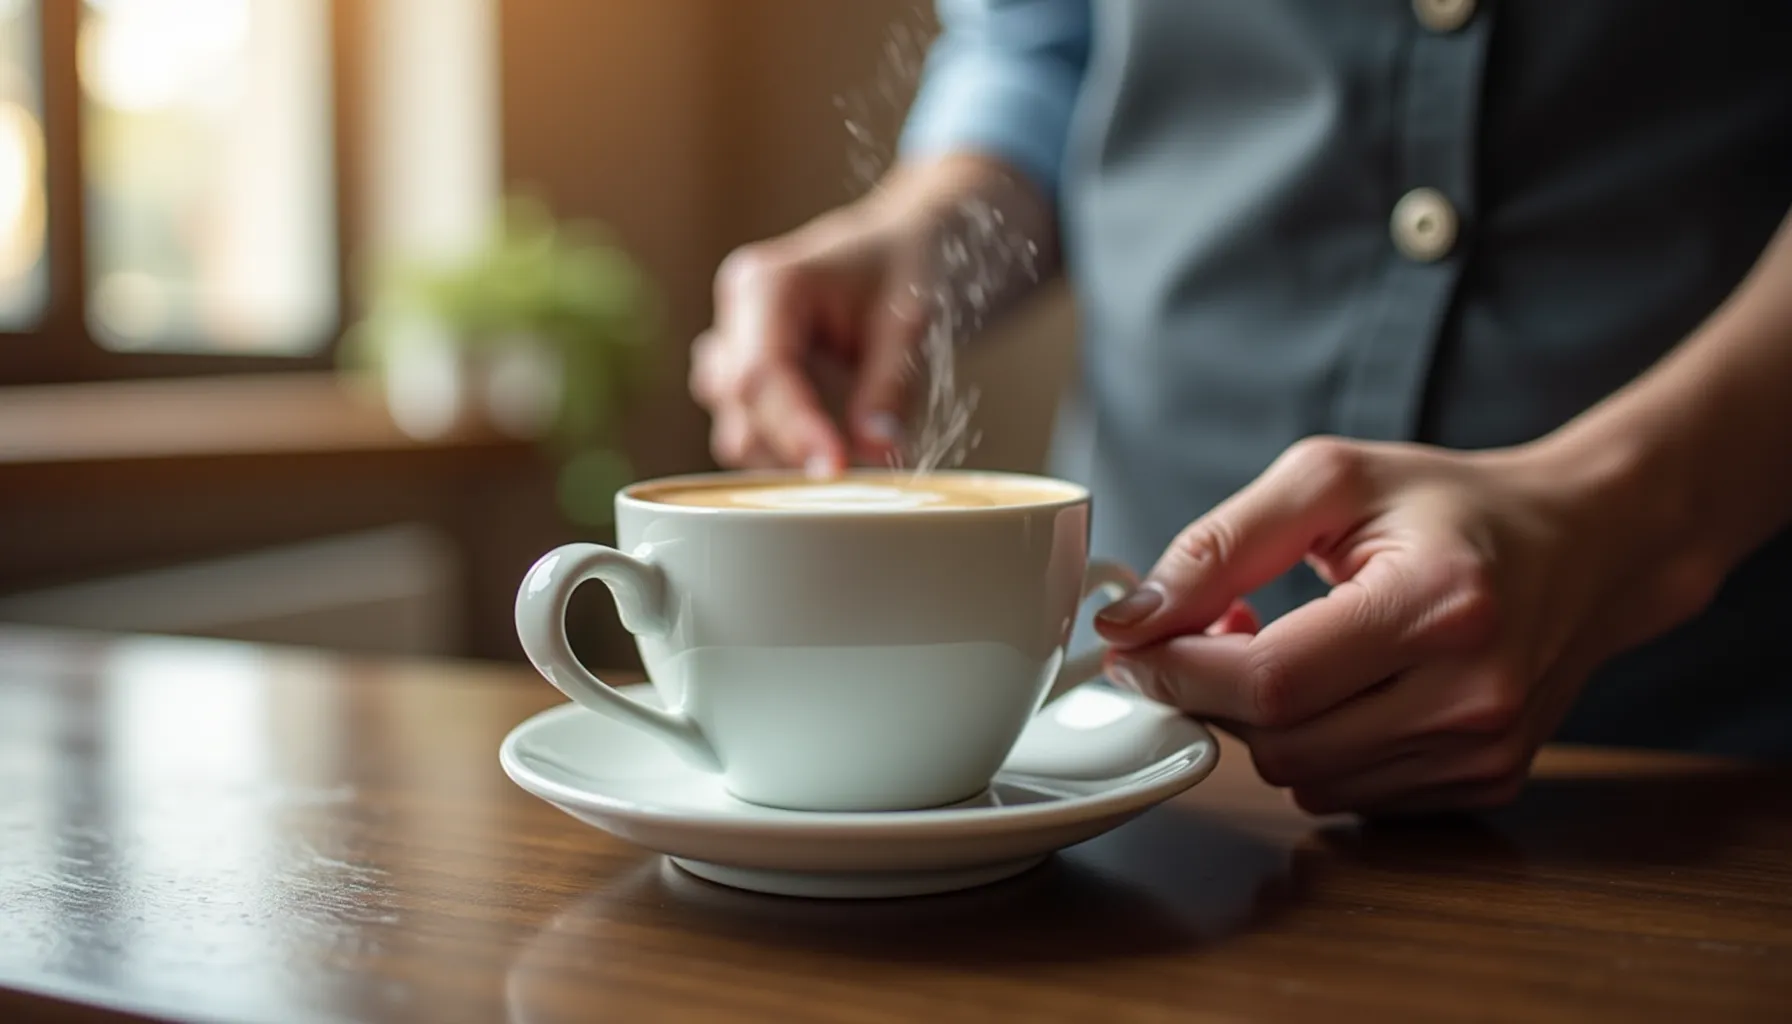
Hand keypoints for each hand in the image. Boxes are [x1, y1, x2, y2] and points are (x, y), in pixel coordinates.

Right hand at [689, 156, 1054, 474]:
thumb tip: (876, 450)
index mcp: (766, 285)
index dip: (793, 429)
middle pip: (739, 406)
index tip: (834, 468)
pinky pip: (749, 433)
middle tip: (857, 471)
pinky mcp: (742, 380)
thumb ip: (891, 385)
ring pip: (735, 427)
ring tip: (851, 451)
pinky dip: (787, 451)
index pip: (761, 374)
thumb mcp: (909, 319)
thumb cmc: (900, 270)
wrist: (894, 251)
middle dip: (791, 446)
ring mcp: (731, 350)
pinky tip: (832, 445)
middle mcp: (735, 316)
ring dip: (786, 453)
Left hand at [1094, 435, 1717, 815]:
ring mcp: (1487, 750)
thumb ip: (1220, 544)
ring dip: (1266, 725)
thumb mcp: (1330, 481)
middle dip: (1218, 694)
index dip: (1180, 670)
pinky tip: (1337, 689)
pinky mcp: (1487, 781)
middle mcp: (1474, 693)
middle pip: (1280, 742)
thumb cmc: (1452, 503)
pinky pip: (1348, 796)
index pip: (1271, 680)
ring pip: (1305, 780)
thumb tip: (1131, 619)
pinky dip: (1316, 749)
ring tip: (1289, 649)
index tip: (1132, 644)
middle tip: (1217, 630)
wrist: (1586, 543)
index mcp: (1440, 603)